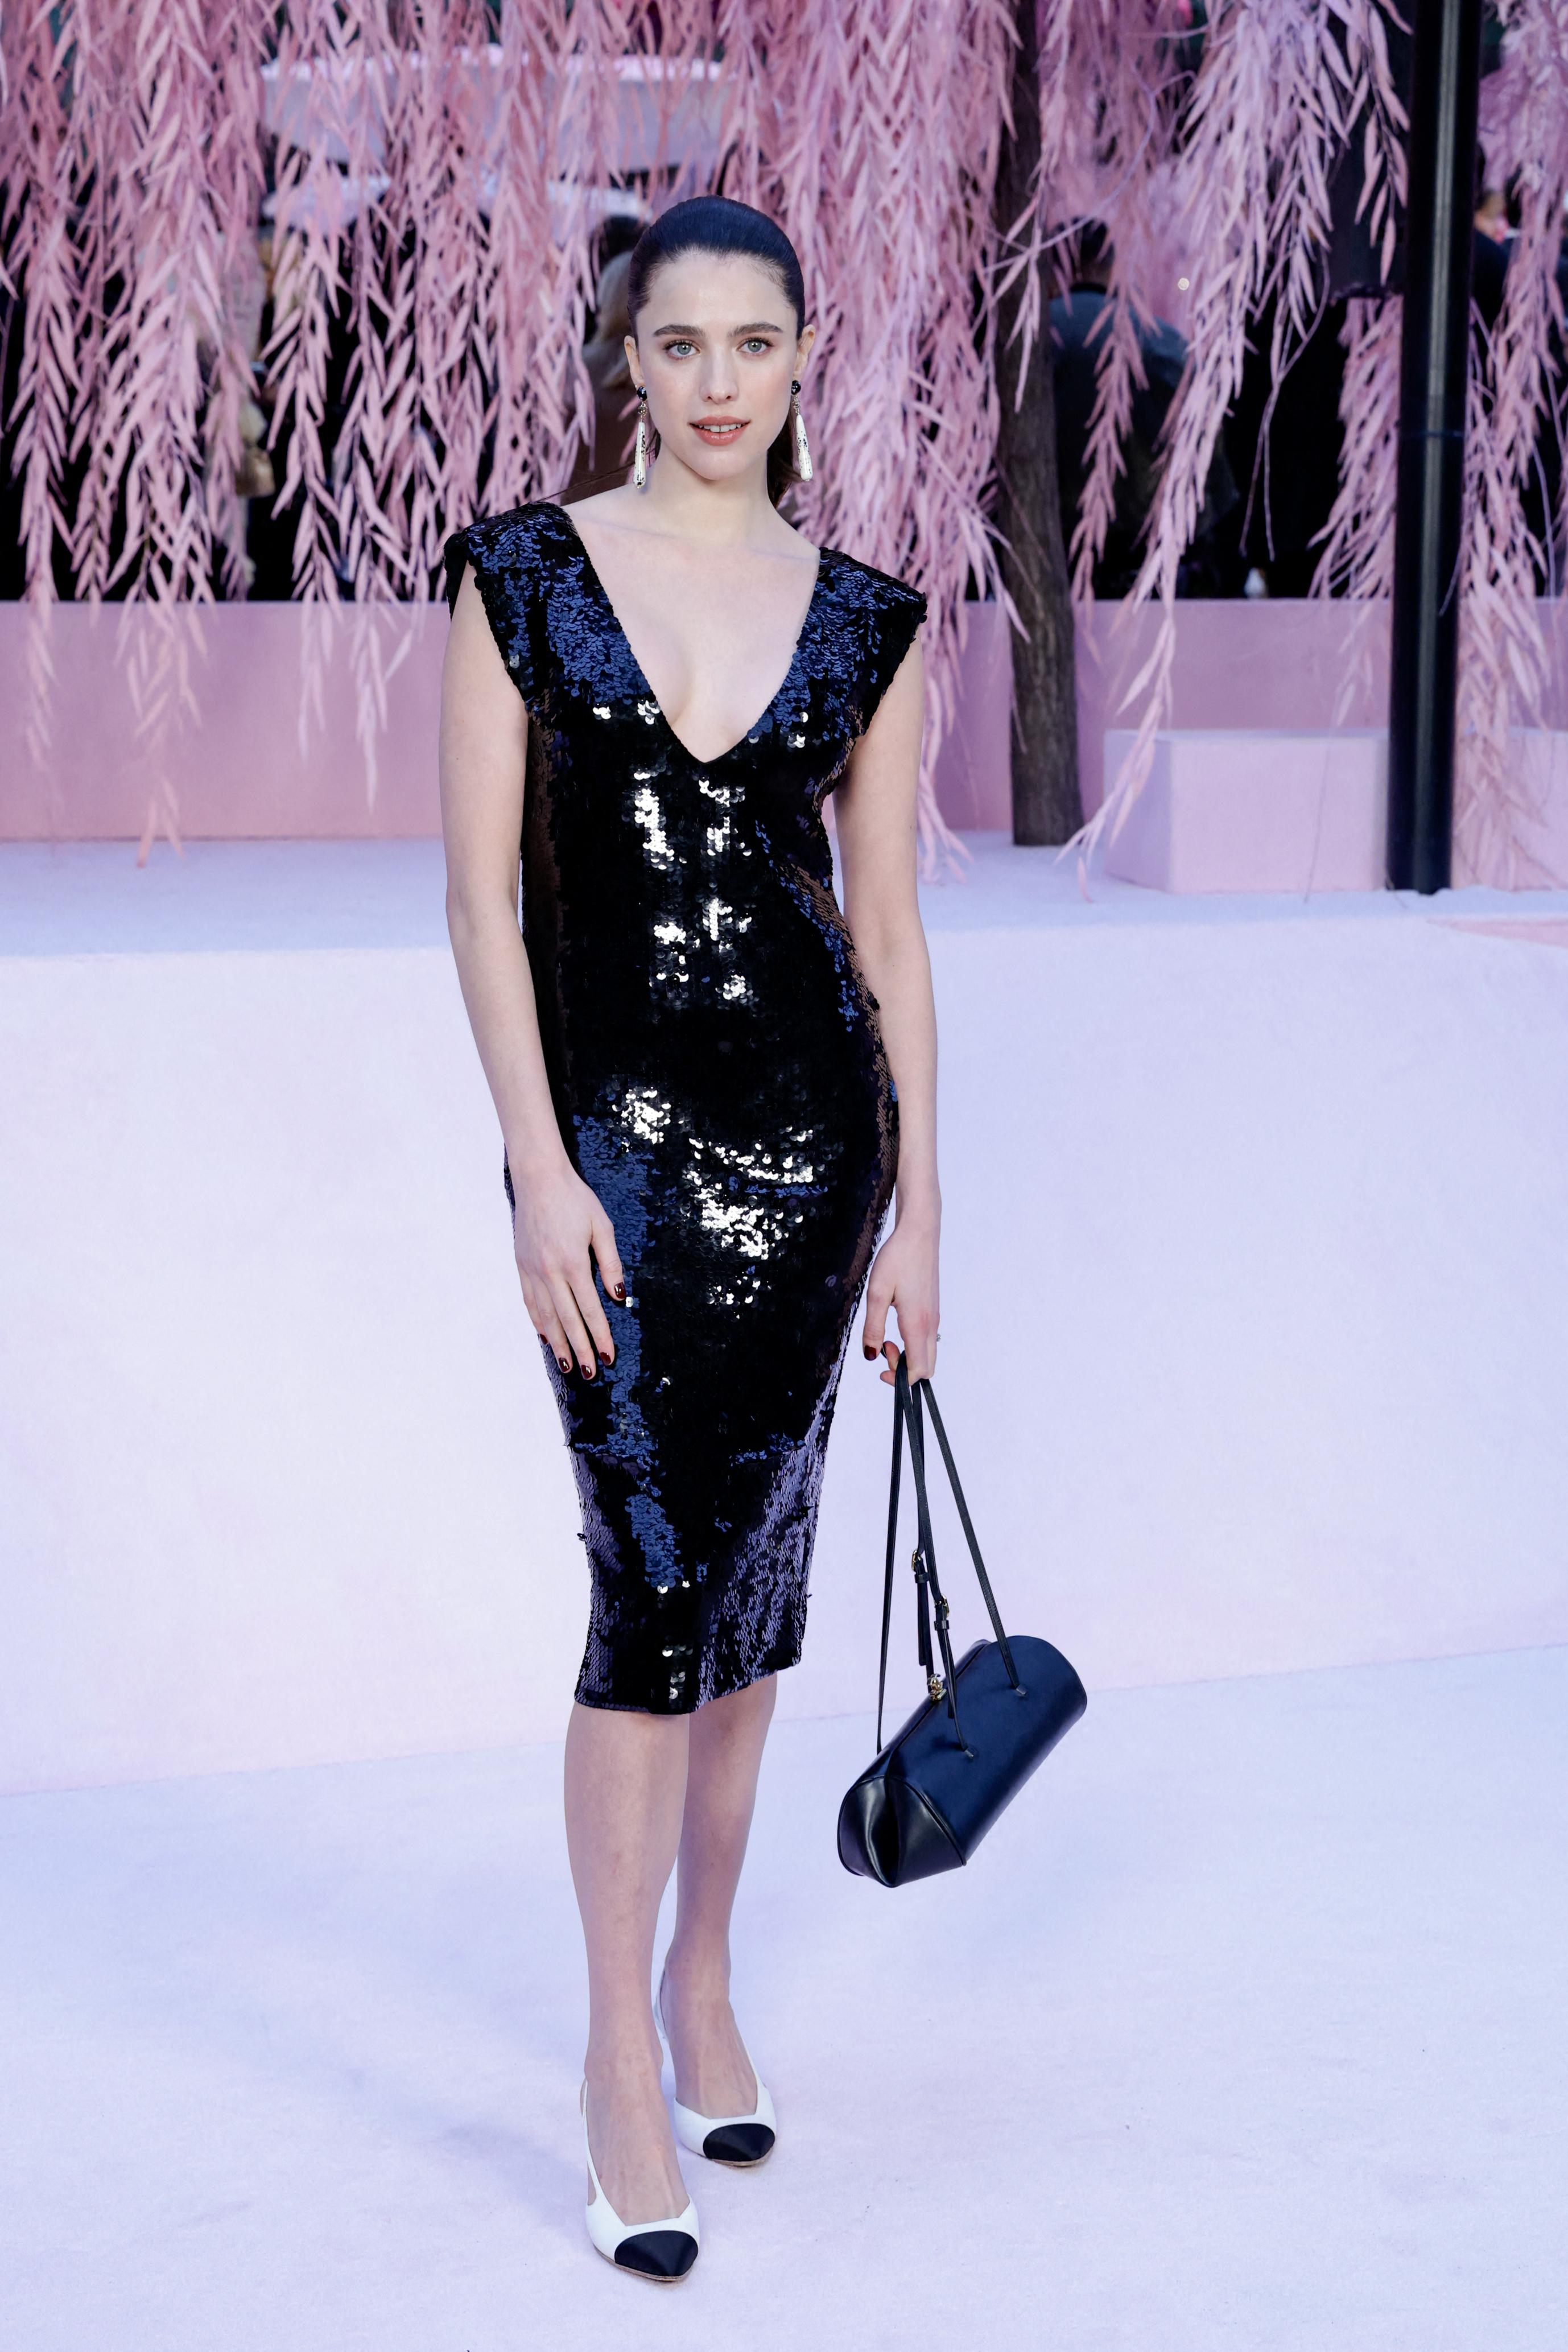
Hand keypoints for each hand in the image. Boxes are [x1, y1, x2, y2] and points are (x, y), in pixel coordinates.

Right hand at [510, 1153, 623, 1378]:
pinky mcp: (521, 1266)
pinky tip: (547, 1337)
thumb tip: (619, 1296)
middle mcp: (549, 1271)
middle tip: (590, 1373)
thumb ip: (611, 1263)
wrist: (538, 1179)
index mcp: (572, 1262)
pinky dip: (539, 1323)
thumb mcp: (602, 1226)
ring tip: (568, 1365)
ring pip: (545, 1317)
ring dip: (558, 1343)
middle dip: (580, 1349)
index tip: (609, 1356)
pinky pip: (530, 1302)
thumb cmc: (575, 1199)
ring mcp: (532, 1271)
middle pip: (567, 1320)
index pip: (589, 1309)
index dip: (600, 1335)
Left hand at [861, 1213, 939, 1384]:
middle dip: (904, 1369)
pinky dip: (911, 1342)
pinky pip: (926, 1339)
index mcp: (917, 1324)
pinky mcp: (933, 1310)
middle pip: (927, 1368)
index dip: (900, 1378)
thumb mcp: (876, 1293)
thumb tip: (871, 1355)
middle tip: (883, 1348)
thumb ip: (873, 1328)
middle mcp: (931, 1324)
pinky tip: (895, 1321)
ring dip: (907, 1354)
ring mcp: (934, 1317)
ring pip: (927, 1353)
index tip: (880, 1368)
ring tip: (886, 1334)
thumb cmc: (897, 1259)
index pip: (919, 1370)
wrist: (919, 1233)